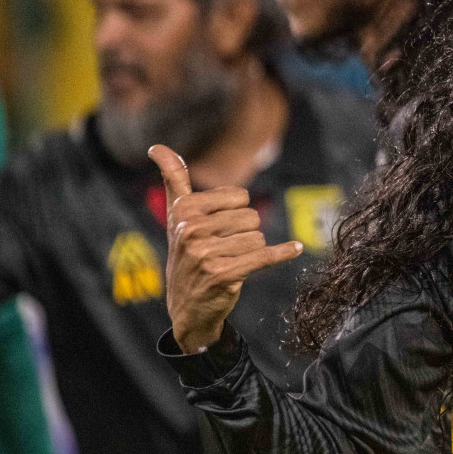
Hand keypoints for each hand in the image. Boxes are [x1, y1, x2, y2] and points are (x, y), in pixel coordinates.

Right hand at [148, 145, 302, 352]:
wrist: (186, 307)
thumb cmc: (186, 254)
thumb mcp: (176, 216)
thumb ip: (173, 178)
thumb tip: (157, 147)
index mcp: (183, 209)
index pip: (240, 196)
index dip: (236, 212)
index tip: (217, 228)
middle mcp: (190, 229)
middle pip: (251, 217)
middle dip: (245, 233)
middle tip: (224, 250)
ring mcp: (205, 253)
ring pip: (258, 237)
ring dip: (251, 251)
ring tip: (229, 262)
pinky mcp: (223, 274)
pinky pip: (264, 256)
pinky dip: (282, 252)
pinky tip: (295, 248)